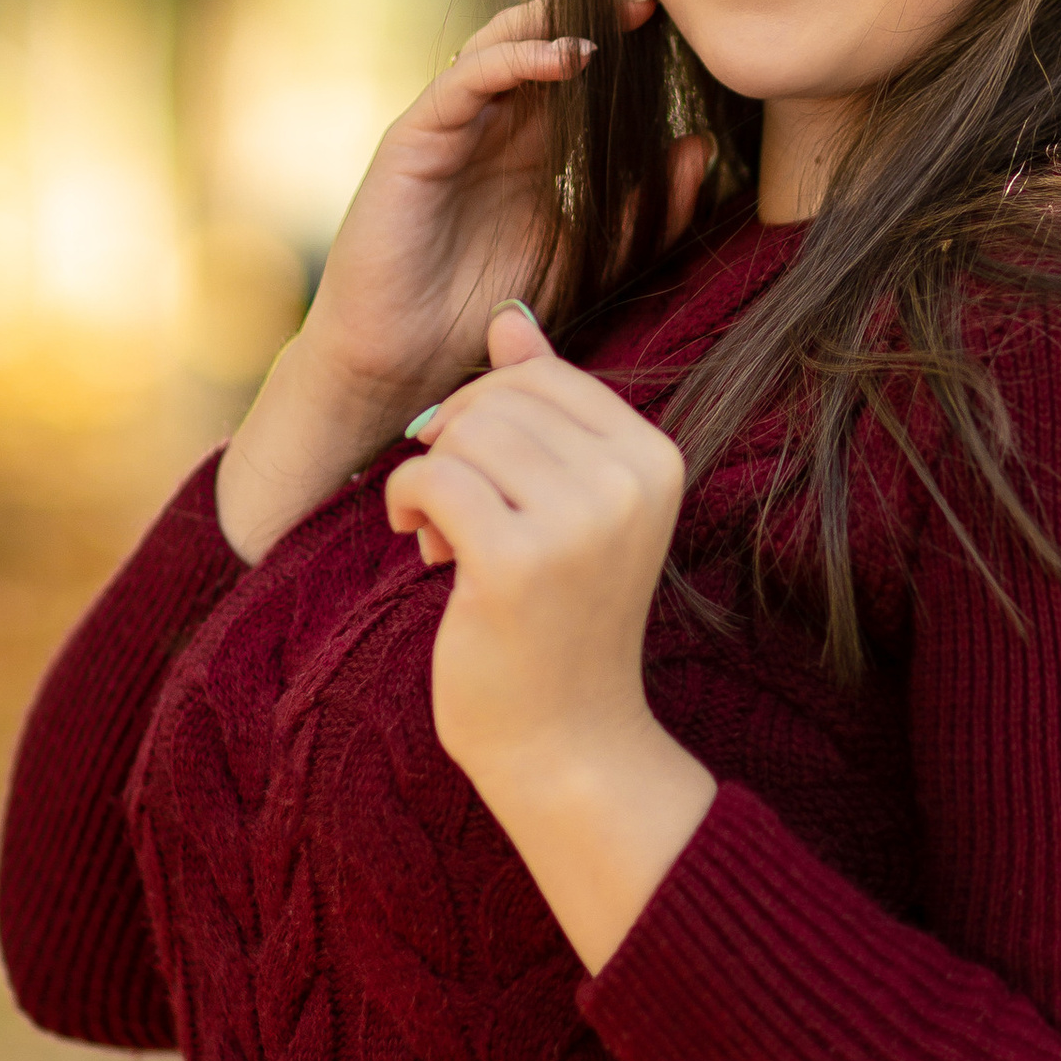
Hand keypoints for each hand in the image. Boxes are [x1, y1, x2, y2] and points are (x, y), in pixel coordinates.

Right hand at [215, 0, 712, 564]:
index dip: (622, 45)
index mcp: (530, 146)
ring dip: (557, 21)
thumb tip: (701, 148)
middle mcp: (489, 125)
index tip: (678, 29)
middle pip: (539, 41)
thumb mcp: (594, 259)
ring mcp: (449, 126)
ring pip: (500, 44)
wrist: (407, 364)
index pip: (577, 73)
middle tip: (652, 1)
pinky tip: (570, 58)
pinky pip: (466, 80)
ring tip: (617, 17)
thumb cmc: (490, 312)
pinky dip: (518, 58)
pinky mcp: (414, 138)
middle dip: (595, 15)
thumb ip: (647, 213)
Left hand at [383, 302, 715, 966]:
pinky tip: (420, 548)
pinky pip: (429, 477)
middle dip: (455, 443)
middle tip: (453, 511)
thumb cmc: (558, 622)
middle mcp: (630, 482)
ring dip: (428, 476)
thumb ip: (544, 409)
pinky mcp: (517, 561)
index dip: (488, 412)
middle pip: (497, 398)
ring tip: (440, 536)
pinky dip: (405, 504)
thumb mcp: (566, 503)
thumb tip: (509, 318)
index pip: (544, 376)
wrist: (567, 743)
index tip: (483, 476)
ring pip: (460, 432)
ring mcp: (579, 521)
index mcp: (656, 458)